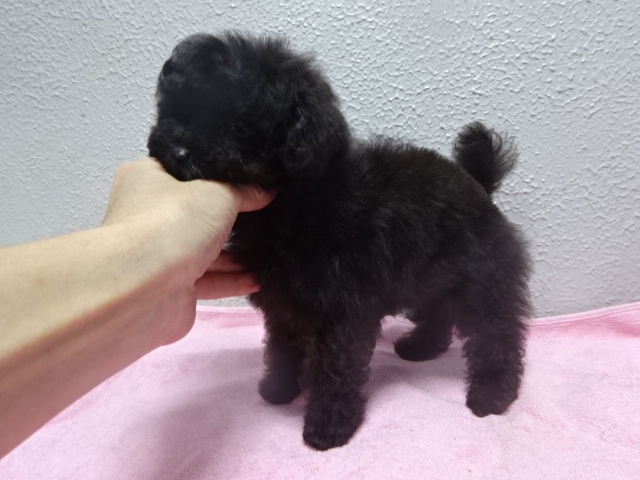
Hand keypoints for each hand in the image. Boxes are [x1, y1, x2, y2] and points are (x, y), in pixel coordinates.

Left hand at [102, 157, 272, 342]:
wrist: (143, 289)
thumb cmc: (173, 223)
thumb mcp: (218, 193)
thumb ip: (245, 190)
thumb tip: (267, 191)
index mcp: (147, 178)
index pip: (186, 169)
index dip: (217, 172)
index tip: (251, 175)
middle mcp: (150, 215)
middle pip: (198, 212)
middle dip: (231, 216)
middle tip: (267, 210)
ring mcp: (161, 253)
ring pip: (205, 249)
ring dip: (237, 252)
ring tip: (270, 245)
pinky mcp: (173, 287)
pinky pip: (210, 279)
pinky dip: (234, 279)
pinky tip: (260, 277)